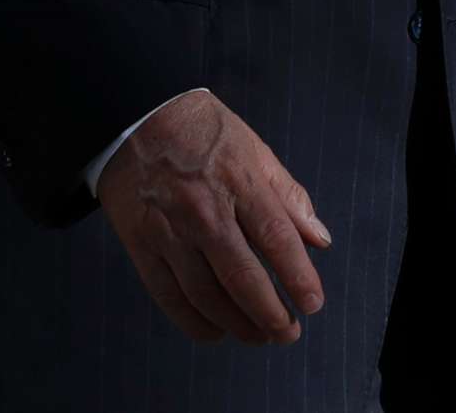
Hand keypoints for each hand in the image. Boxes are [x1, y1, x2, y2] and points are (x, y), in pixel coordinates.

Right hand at [95, 88, 332, 344]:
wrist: (136, 118)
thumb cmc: (205, 133)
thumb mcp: (255, 150)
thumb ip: (288, 196)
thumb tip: (319, 240)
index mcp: (239, 181)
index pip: (276, 239)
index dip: (298, 277)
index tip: (312, 305)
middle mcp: (204, 209)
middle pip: (241, 276)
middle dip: (269, 314)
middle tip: (288, 333)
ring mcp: (169, 230)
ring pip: (206, 294)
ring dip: (236, 324)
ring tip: (258, 336)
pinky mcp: (141, 244)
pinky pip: (169, 295)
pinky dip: (194, 322)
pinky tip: (215, 332)